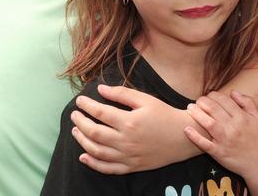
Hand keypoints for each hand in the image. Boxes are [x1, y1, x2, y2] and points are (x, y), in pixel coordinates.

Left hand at [70, 84, 203, 173]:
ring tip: (75, 131)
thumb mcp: (145, 99)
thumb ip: (122, 93)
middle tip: (74, 115)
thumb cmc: (164, 115)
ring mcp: (128, 156)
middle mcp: (126, 141)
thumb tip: (100, 89)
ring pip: (97, 151)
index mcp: (129, 122)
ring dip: (82, 141)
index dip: (86, 106)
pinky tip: (84, 156)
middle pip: (94, 133)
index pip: (99, 113)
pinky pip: (108, 168)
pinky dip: (93, 164)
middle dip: (80, 122)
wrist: (182, 137)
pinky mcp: (132, 166)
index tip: (80, 101)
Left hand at [185, 91, 257, 184]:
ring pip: (208, 123)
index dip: (213, 95)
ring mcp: (225, 141)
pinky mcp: (219, 153)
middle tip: (197, 101)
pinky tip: (186, 129)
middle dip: (202, 101)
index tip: (208, 96)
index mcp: (242, 117)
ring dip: (196, 114)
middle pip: (213, 109)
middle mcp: (233, 128)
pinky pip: (204, 144)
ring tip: (189, 108)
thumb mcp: (257, 118)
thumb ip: (247, 102)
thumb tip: (232, 92)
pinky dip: (194, 137)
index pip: (224, 100)